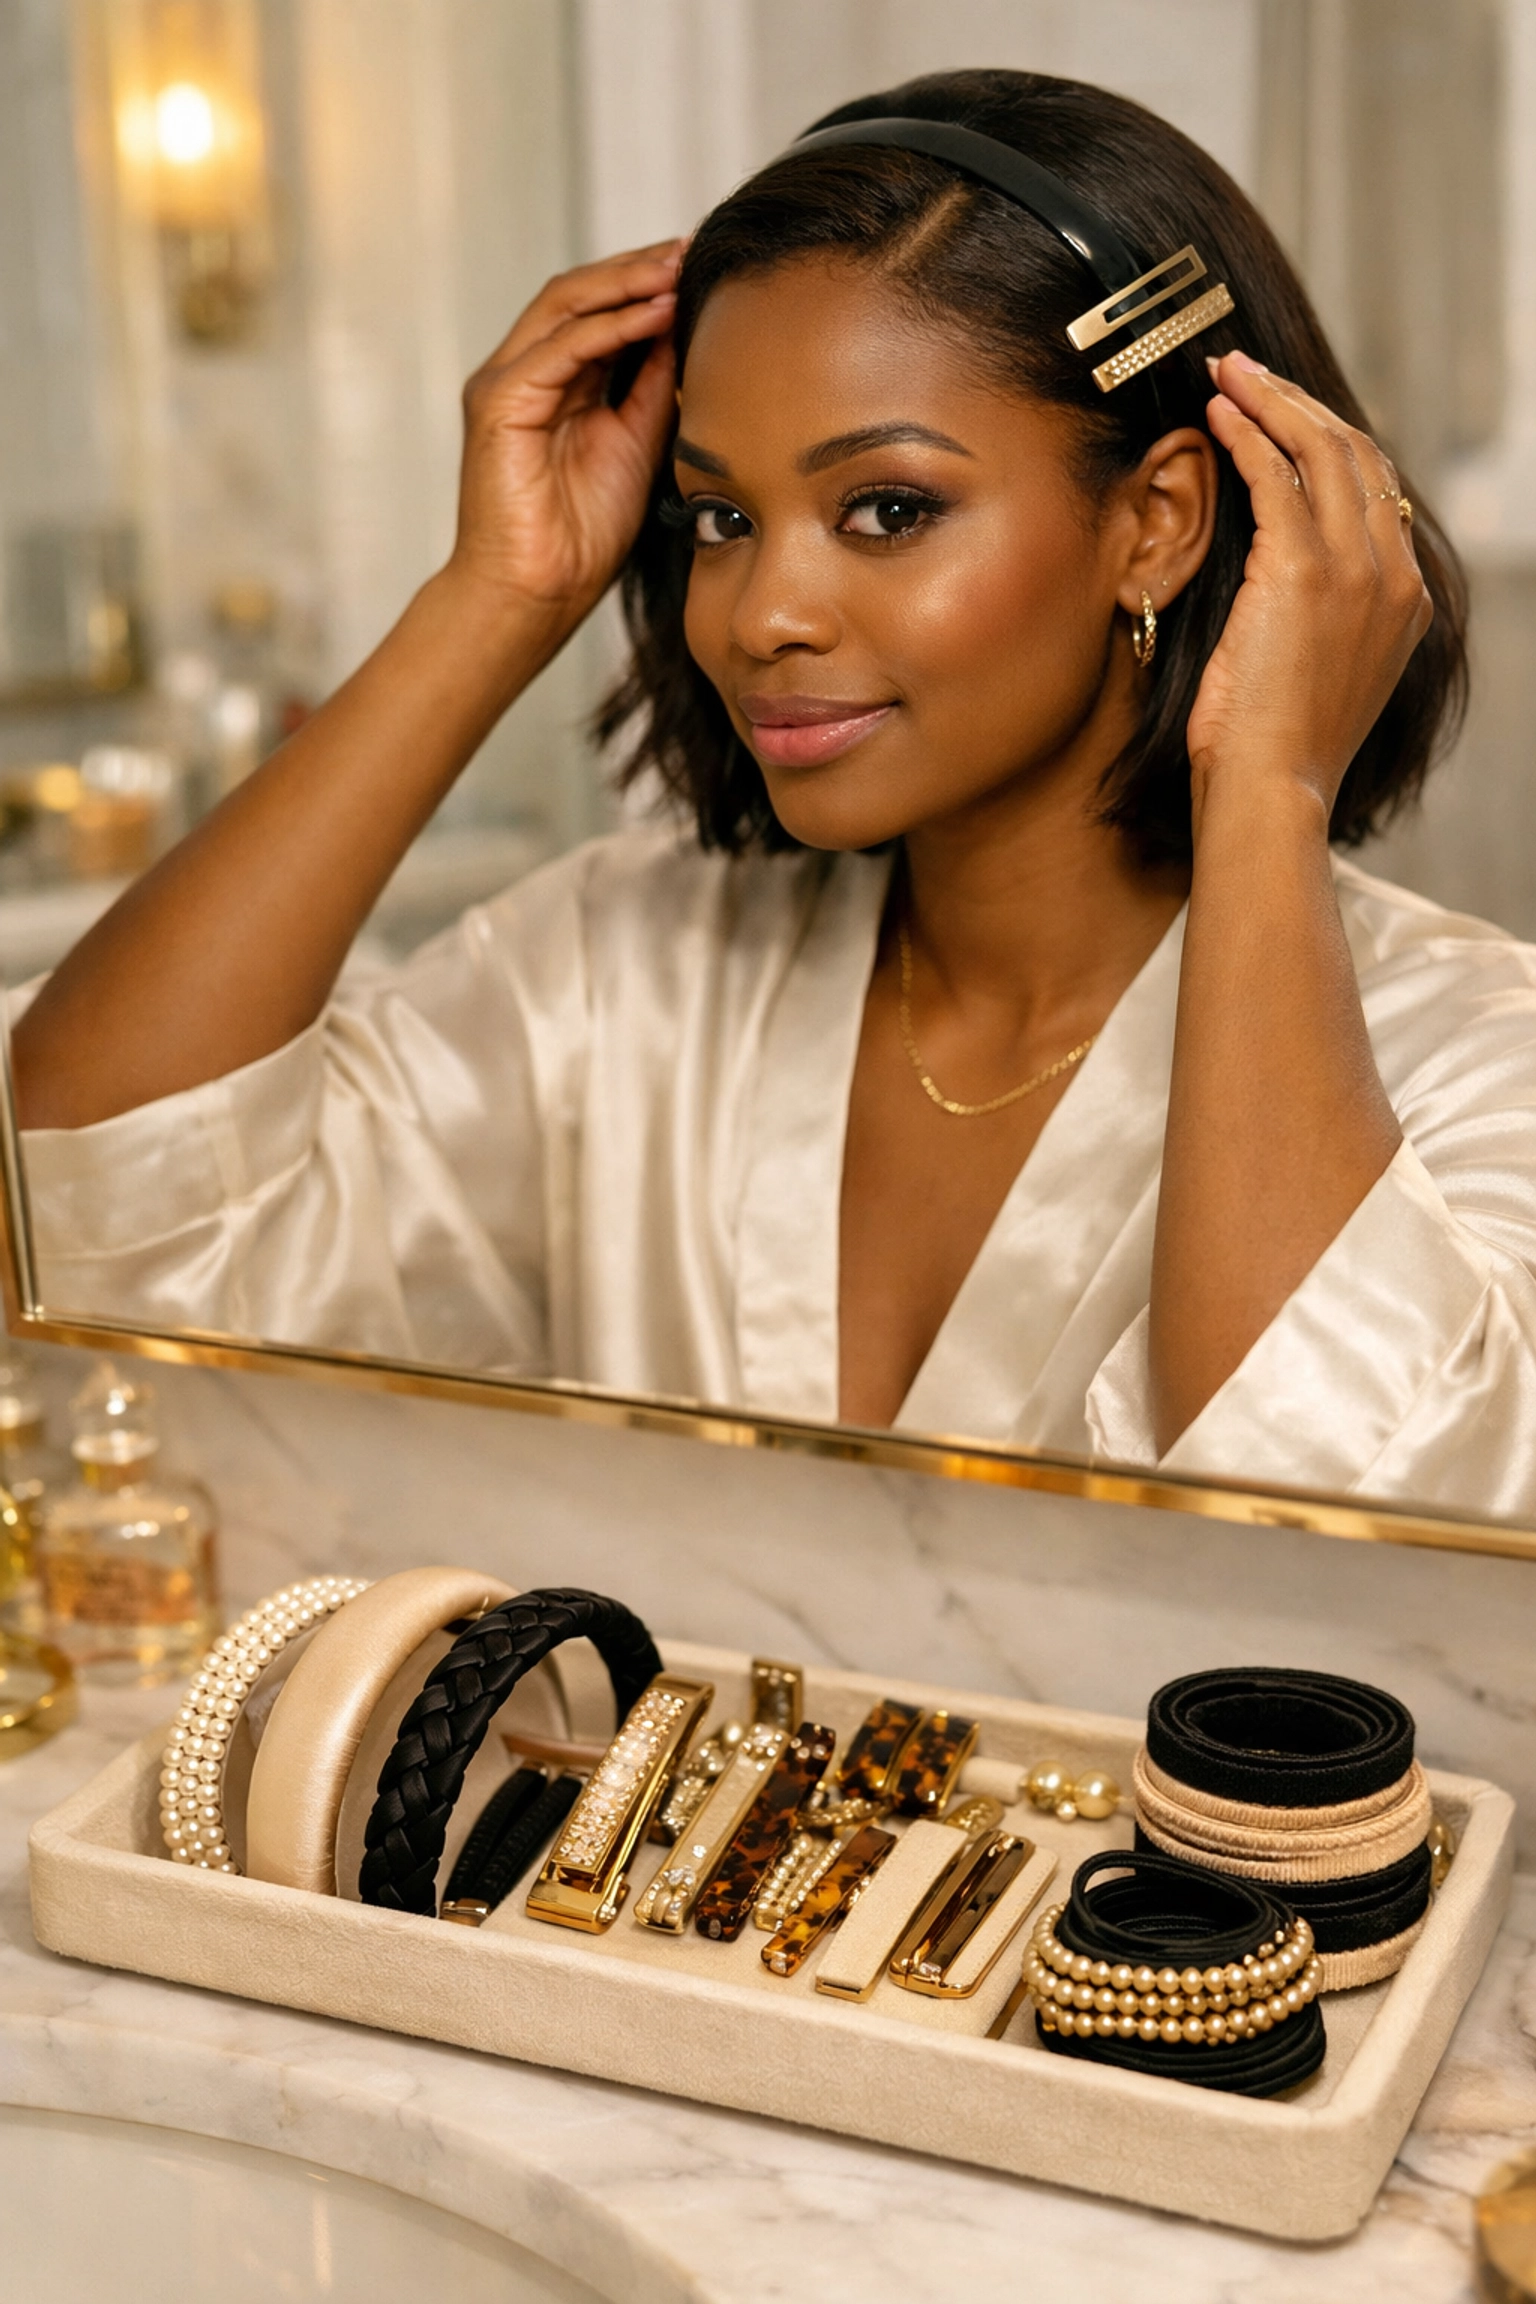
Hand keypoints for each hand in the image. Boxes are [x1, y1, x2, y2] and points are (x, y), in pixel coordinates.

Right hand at [445, 241, 681, 634]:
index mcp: (552, 383)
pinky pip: (560, 349)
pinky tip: (655, 313)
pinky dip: (609, 326)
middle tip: (693, 249)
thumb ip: (651, 389)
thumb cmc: (581, 538)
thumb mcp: (636, 446)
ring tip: (679, 268)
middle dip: (638, 268)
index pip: (596, 310)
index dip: (646, 285)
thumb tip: (684, 333)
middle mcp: (522, 373)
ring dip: (627, 283)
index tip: (700, 268)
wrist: (536, 595)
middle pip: (578, 293)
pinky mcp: (498, 403)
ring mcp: (504, 384)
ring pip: (566, 307)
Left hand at [1184, 350, 1432, 828]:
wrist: (1271, 792)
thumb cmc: (1273, 754)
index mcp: (1407, 603)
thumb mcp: (1314, 676)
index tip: (1281, 415)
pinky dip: (1246, 434)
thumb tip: (1281, 586)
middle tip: (1247, 371)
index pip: (1376, 493)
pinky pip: (1277, 477)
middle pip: (1357, 456)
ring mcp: (1358, 571)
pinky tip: (1216, 413)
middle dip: (1299, 403)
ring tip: (1227, 372)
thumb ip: (1318, 620)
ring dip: (1272, 400)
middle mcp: (1395, 577)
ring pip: (1322, 450)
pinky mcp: (1306, 571)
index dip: (1328, 441)